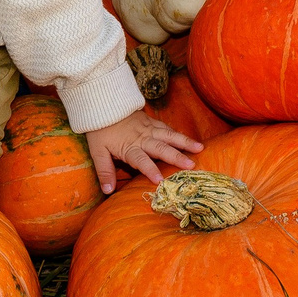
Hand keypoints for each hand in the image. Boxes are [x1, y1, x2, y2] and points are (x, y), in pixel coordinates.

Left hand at [82, 109, 200, 195]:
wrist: (103, 105)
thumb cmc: (100, 130)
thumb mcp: (97, 151)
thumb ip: (104, 171)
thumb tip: (107, 190)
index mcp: (129, 147)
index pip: (141, 160)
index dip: (149, 170)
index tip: (159, 180)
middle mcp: (142, 138)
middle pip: (161, 148)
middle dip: (176, 157)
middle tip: (191, 165)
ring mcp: (149, 128)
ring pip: (169, 135)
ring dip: (184, 142)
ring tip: (200, 148)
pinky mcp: (151, 121)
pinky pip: (166, 128)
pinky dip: (178, 134)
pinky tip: (189, 140)